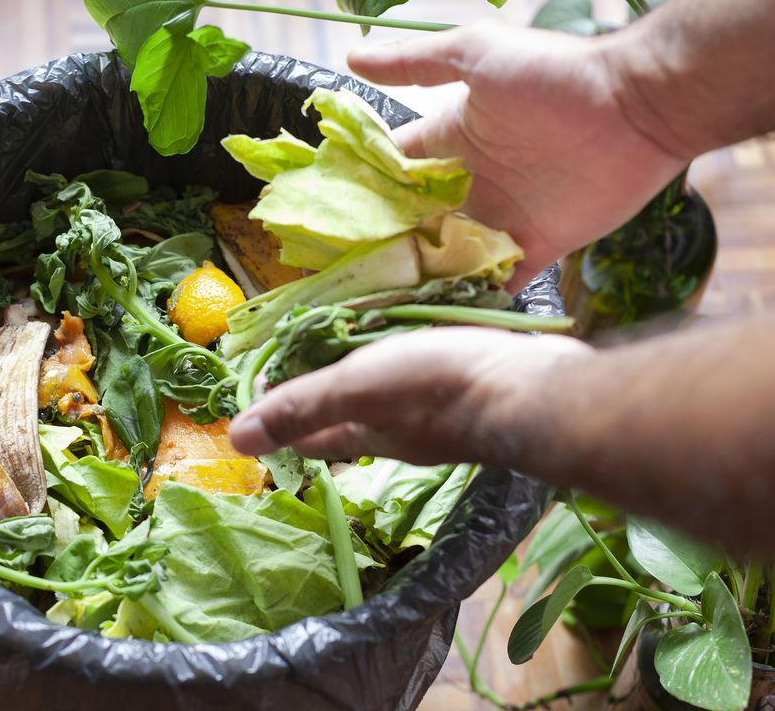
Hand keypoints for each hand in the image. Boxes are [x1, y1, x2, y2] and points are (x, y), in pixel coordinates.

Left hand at [228, 327, 591, 463]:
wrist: (538, 389)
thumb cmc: (441, 387)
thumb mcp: (357, 388)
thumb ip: (302, 407)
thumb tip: (236, 439)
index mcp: (368, 435)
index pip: (310, 436)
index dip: (282, 416)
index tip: (262, 384)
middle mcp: (402, 433)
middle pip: (350, 417)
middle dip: (325, 392)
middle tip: (306, 350)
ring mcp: (442, 414)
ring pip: (392, 396)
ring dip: (370, 372)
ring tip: (356, 335)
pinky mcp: (474, 387)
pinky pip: (430, 373)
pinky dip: (412, 356)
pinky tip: (418, 336)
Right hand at [348, 22, 688, 288]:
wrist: (638, 107)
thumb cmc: (555, 75)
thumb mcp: (476, 54)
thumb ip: (415, 63)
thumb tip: (350, 59)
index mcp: (449, 141)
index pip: (391, 172)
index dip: (358, 193)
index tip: (321, 222)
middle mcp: (469, 183)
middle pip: (412, 223)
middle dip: (380, 247)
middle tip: (338, 278)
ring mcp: (500, 218)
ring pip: (445, 257)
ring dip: (417, 279)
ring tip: (374, 308)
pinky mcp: (535, 247)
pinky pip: (495, 281)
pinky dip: (470, 300)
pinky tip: (434, 318)